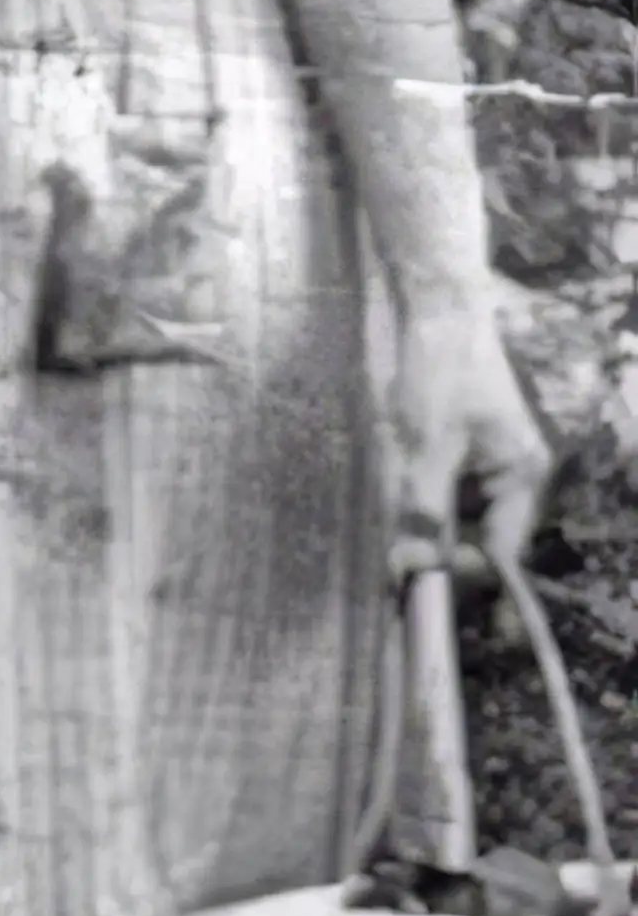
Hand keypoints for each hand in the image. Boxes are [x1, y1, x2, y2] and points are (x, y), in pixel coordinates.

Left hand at [387, 290, 553, 581]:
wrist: (438, 309)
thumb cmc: (442, 370)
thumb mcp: (429, 443)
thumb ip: (423, 506)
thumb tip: (414, 569)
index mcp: (520, 477)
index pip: (503, 550)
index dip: (472, 579)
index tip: (443, 606)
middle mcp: (513, 476)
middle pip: (478, 536)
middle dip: (438, 542)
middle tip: (395, 552)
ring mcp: (489, 463)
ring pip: (456, 514)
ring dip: (424, 517)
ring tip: (397, 498)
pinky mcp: (464, 450)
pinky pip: (444, 489)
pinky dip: (419, 492)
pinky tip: (400, 471)